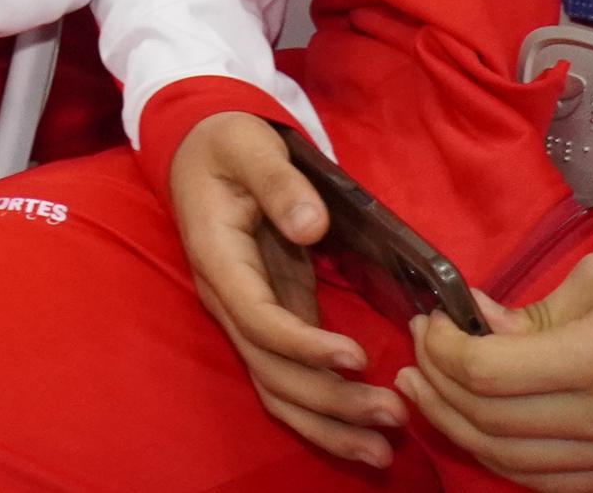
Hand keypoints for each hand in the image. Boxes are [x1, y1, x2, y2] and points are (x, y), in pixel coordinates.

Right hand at [168, 112, 407, 465]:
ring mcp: (248, 314)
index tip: (357, 356)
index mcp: (219, 258)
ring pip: (277, 386)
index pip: (257, 318)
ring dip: (326, 422)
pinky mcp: (273, 319)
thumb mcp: (250, 146)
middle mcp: (227, 299)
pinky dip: (323, 410)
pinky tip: (361, 432)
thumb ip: (280, 182)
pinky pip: (291, 377)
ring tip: (382, 448)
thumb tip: (312, 226)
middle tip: (392, 416)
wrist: (200, 148)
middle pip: (270, 369)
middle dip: (328, 399)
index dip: (304, 345)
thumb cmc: (227, 144)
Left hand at [400, 248, 592, 490]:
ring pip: (515, 465)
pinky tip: (482, 431)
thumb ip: (535, 311)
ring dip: (459, 430)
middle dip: (437, 387)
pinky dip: (507, 461)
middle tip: (415, 353)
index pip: (486, 373)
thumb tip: (477, 323)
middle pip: (490, 424)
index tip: (428, 320)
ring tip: (429, 393)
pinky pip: (555, 484)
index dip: (440, 348)